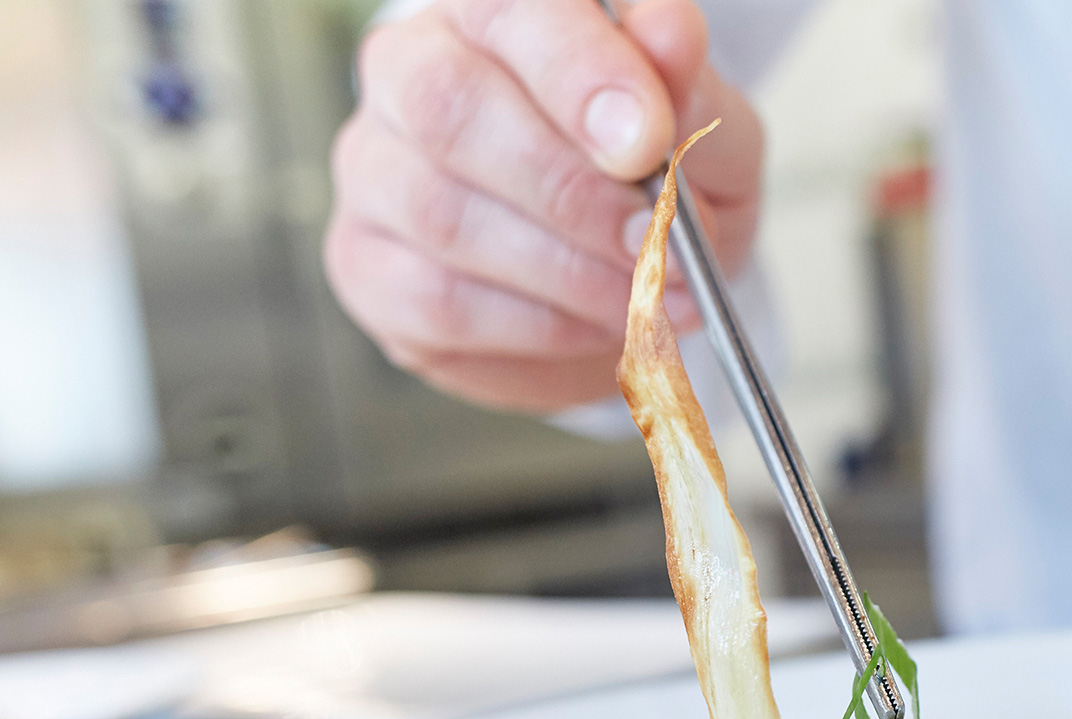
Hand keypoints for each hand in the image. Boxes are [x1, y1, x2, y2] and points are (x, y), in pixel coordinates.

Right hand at [324, 0, 762, 413]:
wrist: (623, 267)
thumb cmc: (648, 174)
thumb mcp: (692, 124)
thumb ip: (682, 84)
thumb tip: (671, 38)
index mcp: (490, 13)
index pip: (509, 10)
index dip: (579, 74)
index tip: (647, 143)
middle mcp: (407, 73)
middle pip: (449, 110)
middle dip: (570, 191)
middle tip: (653, 239)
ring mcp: (375, 172)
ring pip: (445, 218)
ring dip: (568, 271)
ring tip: (649, 292)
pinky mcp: (370, 270)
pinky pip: (440, 304)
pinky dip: (540, 325)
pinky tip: (598, 323)